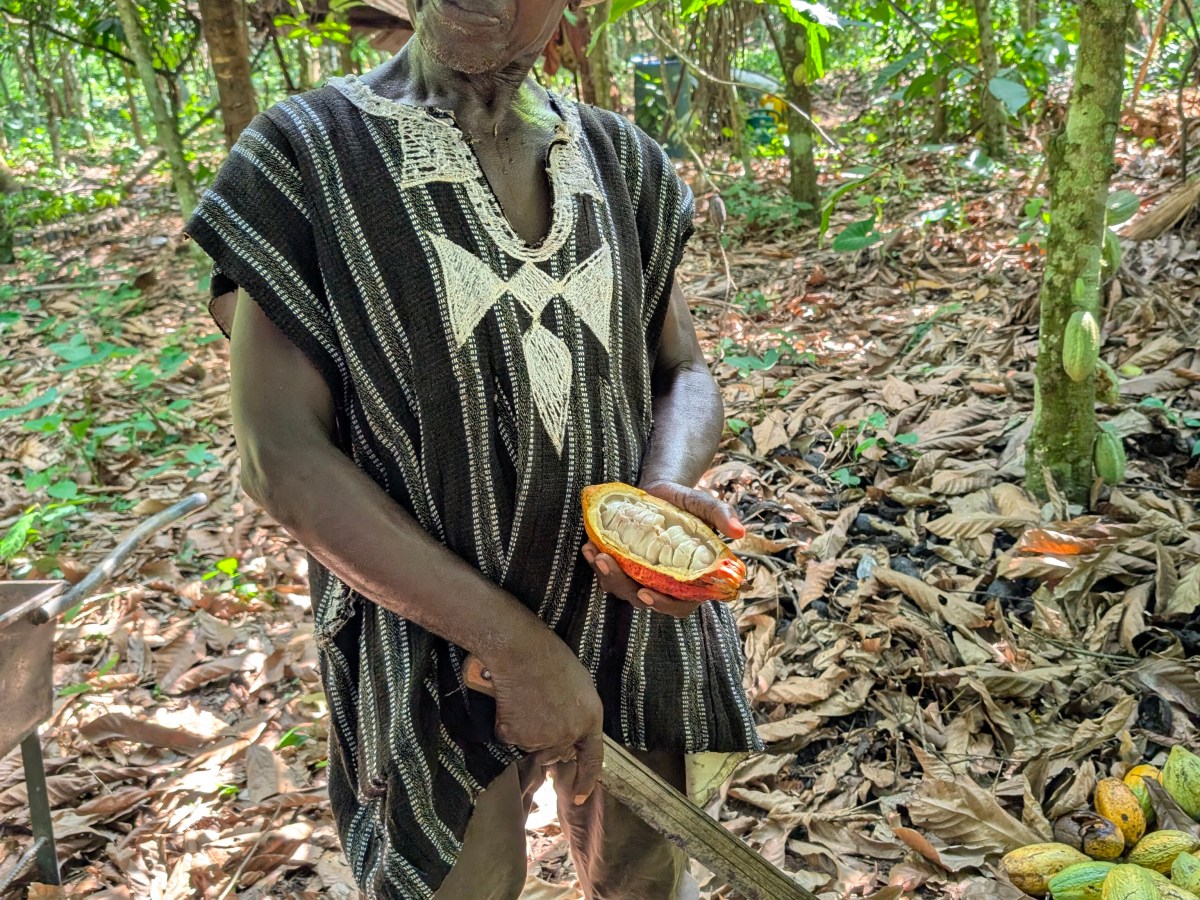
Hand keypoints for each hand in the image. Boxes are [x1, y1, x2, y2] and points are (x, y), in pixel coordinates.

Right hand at [486, 633, 603, 804]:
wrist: (522, 652)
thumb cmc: (551, 658)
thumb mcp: (580, 684)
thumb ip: (579, 712)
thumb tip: (572, 729)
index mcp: (589, 719)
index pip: (593, 759)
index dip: (587, 780)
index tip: (581, 797)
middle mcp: (568, 734)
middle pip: (556, 753)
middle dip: (548, 741)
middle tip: (538, 711)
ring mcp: (542, 738)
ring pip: (532, 745)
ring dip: (527, 730)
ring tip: (526, 700)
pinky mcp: (516, 736)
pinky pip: (510, 737)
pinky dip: (507, 724)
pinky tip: (510, 702)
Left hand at [581, 481, 744, 618]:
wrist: (661, 491)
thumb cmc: (686, 503)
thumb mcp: (704, 504)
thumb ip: (721, 515)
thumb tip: (738, 532)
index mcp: (689, 579)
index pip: (680, 606)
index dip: (663, 606)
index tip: (646, 594)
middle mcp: (664, 584)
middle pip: (642, 599)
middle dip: (622, 585)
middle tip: (607, 562)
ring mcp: (641, 576)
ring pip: (621, 589)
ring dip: (605, 575)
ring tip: (594, 552)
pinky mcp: (623, 565)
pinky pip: (608, 573)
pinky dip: (595, 563)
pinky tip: (588, 546)